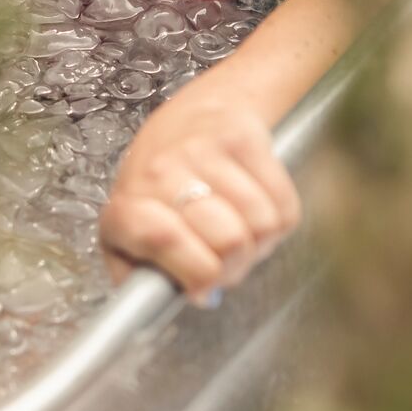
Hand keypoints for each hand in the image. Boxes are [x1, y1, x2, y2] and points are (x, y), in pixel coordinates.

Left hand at [96, 95, 301, 301]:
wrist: (198, 113)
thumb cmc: (161, 185)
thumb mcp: (132, 236)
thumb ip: (145, 278)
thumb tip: (194, 297)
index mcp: (128, 205)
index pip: (163, 238)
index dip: (194, 273)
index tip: (202, 287)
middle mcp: (161, 172)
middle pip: (226, 241)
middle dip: (234, 266)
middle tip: (226, 262)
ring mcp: (204, 151)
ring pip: (261, 225)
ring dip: (259, 243)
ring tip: (241, 233)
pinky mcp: (245, 139)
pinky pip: (283, 204)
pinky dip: (280, 220)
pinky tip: (258, 210)